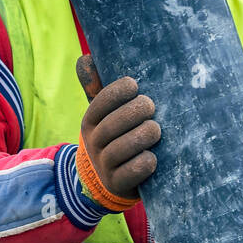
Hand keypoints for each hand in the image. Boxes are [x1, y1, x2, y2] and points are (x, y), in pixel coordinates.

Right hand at [76, 54, 160, 201]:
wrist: (105, 181)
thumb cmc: (112, 138)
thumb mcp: (103, 115)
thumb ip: (97, 89)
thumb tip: (86, 57)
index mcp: (90, 123)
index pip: (99, 105)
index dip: (116, 93)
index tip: (134, 85)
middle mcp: (94, 144)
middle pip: (111, 127)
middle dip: (132, 113)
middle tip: (151, 106)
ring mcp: (104, 167)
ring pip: (119, 150)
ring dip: (140, 137)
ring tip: (156, 129)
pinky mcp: (117, 185)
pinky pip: (128, 175)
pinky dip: (141, 165)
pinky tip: (152, 157)